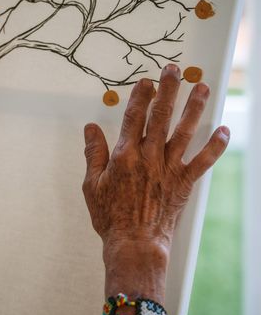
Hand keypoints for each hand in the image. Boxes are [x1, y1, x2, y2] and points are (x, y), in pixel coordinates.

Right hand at [82, 64, 229, 253]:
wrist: (135, 243)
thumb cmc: (110, 216)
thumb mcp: (91, 184)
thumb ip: (92, 153)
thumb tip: (90, 128)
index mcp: (124, 155)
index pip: (134, 117)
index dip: (140, 96)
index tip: (146, 81)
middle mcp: (149, 157)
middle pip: (161, 116)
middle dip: (168, 90)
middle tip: (175, 71)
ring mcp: (169, 169)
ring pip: (184, 132)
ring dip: (194, 108)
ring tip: (202, 88)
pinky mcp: (183, 183)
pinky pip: (203, 161)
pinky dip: (215, 146)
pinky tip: (224, 130)